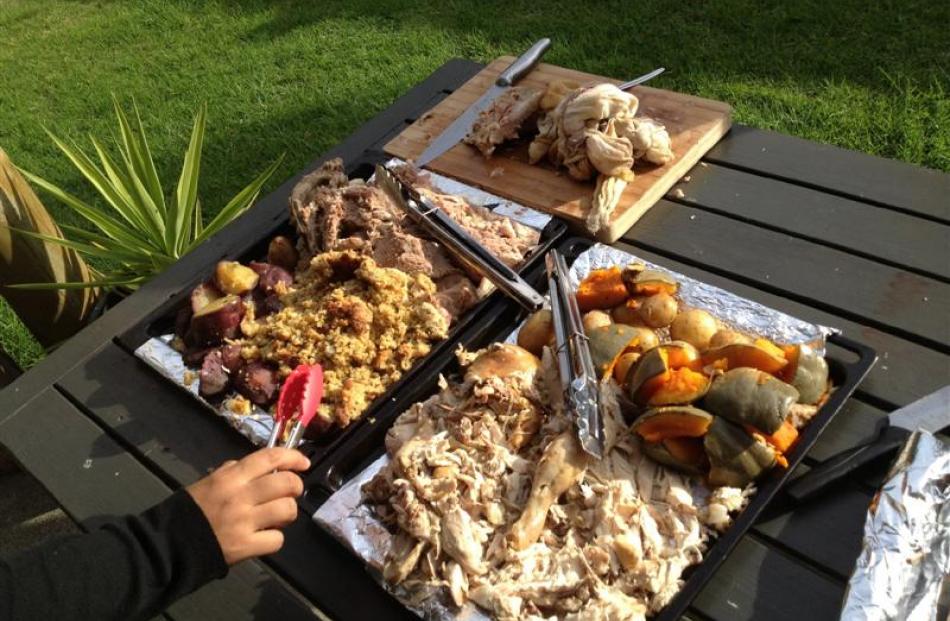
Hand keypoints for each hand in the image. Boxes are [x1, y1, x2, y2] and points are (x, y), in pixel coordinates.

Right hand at [186, 448, 310, 564]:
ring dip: (287, 513)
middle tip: (290, 493)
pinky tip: (263, 537)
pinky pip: (277, 539)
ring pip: (287, 510)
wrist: (169, 545)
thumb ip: (233, 471)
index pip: (270, 458)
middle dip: (295, 487)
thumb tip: (258, 466)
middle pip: (286, 483)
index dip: (293, 457)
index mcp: (231, 477)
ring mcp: (245, 522)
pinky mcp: (246, 546)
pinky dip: (274, 539)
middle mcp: (241, 496)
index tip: (303, 462)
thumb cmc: (189, 510)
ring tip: (276, 517)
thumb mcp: (209, 481)